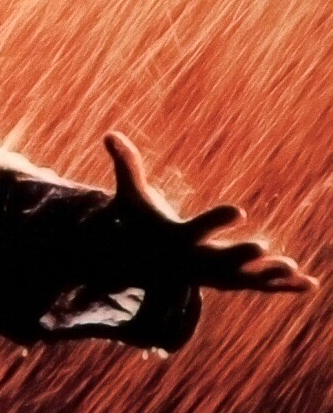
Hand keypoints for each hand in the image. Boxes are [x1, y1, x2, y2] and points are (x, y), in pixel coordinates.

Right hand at [104, 131, 316, 292]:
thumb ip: (127, 166)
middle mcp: (194, 260)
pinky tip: (309, 283)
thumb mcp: (131, 195)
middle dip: (241, 256)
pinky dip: (280, 285)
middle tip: (263, 247)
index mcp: (175, 237)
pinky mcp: (224, 281)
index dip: (217, 220)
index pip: (197, 228)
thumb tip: (110, 133)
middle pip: (220, 259)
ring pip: (242, 278)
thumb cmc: (138, 222)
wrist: (137, 263)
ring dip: (267, 275)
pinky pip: (255, 285)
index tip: (242, 210)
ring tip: (293, 267)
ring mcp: (210, 275)